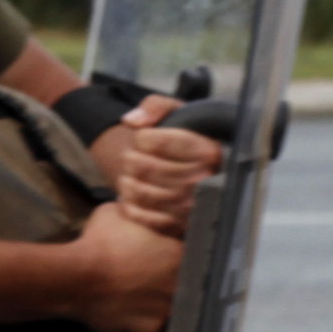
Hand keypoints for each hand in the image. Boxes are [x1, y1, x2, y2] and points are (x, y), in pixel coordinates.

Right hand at [67, 200, 181, 331]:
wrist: (76, 278)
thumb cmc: (97, 244)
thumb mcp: (119, 213)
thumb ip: (139, 216)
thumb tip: (139, 212)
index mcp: (181, 255)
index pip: (194, 258)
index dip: (180, 260)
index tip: (167, 262)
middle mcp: (181, 284)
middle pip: (188, 287)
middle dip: (174, 284)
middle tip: (153, 283)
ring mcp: (169, 310)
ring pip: (175, 311)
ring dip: (163, 306)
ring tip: (143, 300)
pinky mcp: (152, 331)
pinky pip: (156, 330)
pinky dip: (146, 324)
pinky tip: (133, 315)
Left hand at [94, 96, 220, 238]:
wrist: (202, 171)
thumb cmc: (186, 140)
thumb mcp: (177, 113)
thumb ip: (154, 106)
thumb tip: (132, 122)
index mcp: (206, 150)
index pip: (154, 141)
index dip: (141, 138)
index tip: (144, 139)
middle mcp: (203, 179)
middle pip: (143, 167)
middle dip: (130, 160)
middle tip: (133, 159)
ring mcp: (192, 205)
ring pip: (140, 192)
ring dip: (126, 182)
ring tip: (131, 176)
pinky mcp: (179, 225)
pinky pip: (141, 216)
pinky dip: (129, 204)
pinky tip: (133, 195)